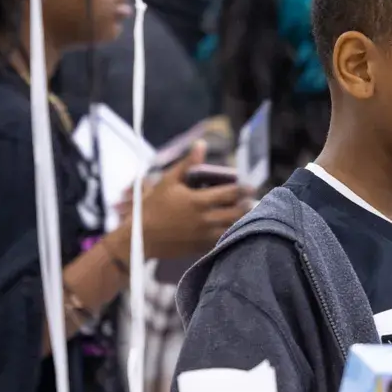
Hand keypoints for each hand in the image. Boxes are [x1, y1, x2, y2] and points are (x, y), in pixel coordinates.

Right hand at [138, 143, 252, 258]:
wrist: (140, 237)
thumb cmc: (152, 207)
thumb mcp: (168, 182)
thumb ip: (188, 164)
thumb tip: (201, 144)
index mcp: (198, 201)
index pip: (230, 193)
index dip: (244, 189)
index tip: (251, 186)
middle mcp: (205, 220)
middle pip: (237, 212)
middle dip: (247, 205)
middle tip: (251, 200)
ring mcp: (204, 236)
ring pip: (233, 228)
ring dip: (242, 220)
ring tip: (247, 213)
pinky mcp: (202, 247)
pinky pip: (223, 240)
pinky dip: (231, 233)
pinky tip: (233, 228)